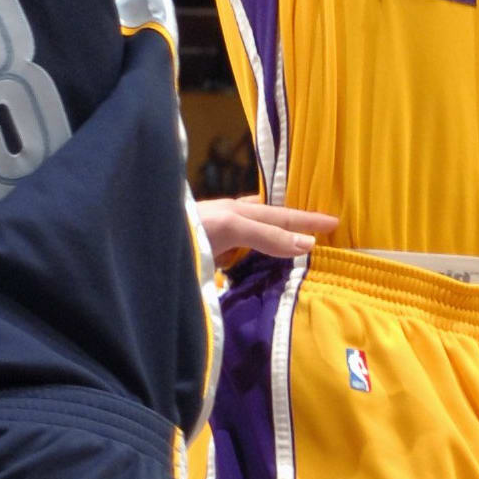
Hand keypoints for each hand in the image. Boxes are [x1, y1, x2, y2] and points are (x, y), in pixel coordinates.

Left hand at [196, 198, 336, 273]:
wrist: (143, 245)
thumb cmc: (187, 229)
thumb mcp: (231, 226)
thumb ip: (267, 236)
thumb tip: (308, 245)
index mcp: (235, 213)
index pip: (280, 216)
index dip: (306, 220)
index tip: (336, 222)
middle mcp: (227, 224)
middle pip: (268, 222)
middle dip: (294, 225)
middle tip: (325, 229)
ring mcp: (215, 242)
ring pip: (253, 238)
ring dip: (275, 238)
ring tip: (296, 243)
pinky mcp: (205, 261)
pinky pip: (238, 256)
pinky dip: (254, 256)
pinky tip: (256, 265)